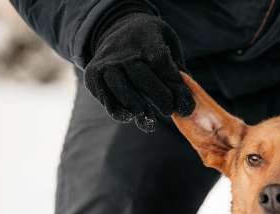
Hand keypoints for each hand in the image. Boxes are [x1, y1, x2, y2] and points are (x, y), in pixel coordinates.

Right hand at [84, 13, 193, 131]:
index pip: (161, 63)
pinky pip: (108, 102)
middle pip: (143, 79)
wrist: (115, 28)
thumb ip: (178, 70)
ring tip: (151, 120)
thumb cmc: (150, 42)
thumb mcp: (168, 44)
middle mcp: (122, 51)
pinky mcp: (93, 77)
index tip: (185, 105)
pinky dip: (121, 113)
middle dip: (161, 99)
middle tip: (168, 110)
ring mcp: (106, 64)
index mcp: (144, 37)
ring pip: (124, 93)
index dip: (175, 87)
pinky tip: (132, 115)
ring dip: (141, 110)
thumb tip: (186, 102)